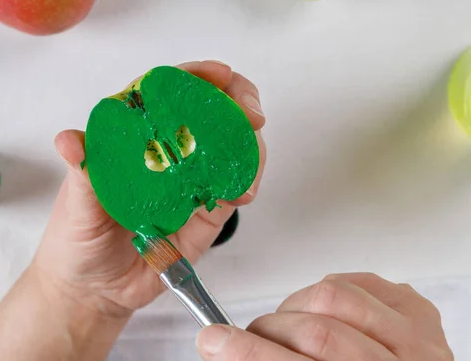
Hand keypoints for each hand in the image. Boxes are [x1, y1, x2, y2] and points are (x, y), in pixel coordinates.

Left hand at [32, 60, 266, 317]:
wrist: (95, 289)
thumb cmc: (77, 238)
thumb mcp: (75, 203)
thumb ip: (82, 172)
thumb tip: (69, 141)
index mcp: (133, 137)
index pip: (168, 94)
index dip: (196, 78)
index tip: (219, 74)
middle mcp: (167, 152)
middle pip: (210, 113)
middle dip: (237, 103)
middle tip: (249, 113)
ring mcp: (190, 180)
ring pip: (231, 147)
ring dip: (249, 143)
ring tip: (250, 154)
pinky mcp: (206, 212)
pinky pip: (233, 188)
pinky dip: (247, 182)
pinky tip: (244, 188)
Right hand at [197, 273, 453, 360]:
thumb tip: (223, 348)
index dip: (247, 352)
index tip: (213, 340)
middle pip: (316, 332)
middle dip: (265, 329)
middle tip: (244, 334)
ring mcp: (415, 338)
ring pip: (334, 296)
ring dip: (293, 308)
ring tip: (284, 324)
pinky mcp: (417, 310)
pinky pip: (357, 280)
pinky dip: (325, 290)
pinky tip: (319, 309)